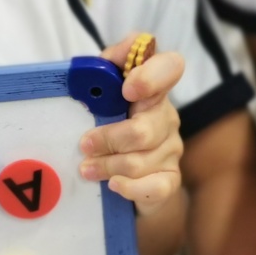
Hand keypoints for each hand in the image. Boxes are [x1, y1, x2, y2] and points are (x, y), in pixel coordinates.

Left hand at [80, 36, 183, 216]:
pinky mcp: (170, 179)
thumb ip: (98, 73)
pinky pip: (153, 187)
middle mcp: (166, 117)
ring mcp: (171, 149)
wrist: (129, 175)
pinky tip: (113, 184)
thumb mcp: (102, 96)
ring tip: (87, 168)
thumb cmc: (110, 127)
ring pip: (139, 162)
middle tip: (84, 145)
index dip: (151, 77)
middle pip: (143, 130)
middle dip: (108, 140)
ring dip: (107, 166)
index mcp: (151, 90)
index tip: (127, 91)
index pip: (170, 67)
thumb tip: (86, 67)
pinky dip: (129, 187)